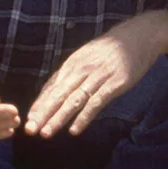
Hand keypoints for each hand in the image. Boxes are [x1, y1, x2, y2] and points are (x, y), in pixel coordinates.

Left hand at [24, 11, 167, 138]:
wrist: (139, 35)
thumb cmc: (111, 49)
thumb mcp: (87, 56)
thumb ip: (71, 73)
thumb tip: (53, 91)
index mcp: (73, 63)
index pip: (51, 87)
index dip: (39, 104)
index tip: (27, 120)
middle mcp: (82, 69)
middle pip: (58, 95)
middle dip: (42, 114)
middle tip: (29, 130)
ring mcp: (98, 76)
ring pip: (73, 100)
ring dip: (59, 118)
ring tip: (46, 133)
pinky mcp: (114, 83)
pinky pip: (96, 102)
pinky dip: (84, 117)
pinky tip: (75, 130)